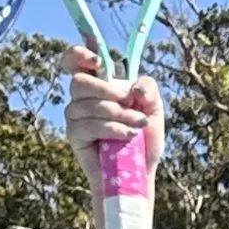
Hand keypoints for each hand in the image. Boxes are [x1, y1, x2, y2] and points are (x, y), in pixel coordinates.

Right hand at [65, 45, 162, 195]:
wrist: (139, 174)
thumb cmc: (144, 140)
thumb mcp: (153, 110)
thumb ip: (148, 89)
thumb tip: (134, 88)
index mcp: (98, 84)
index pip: (75, 60)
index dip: (79, 55)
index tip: (98, 62)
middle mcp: (82, 97)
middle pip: (80, 81)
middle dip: (108, 90)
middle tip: (129, 102)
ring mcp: (75, 115)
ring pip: (89, 104)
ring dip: (118, 114)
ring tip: (137, 126)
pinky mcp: (75, 135)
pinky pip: (89, 125)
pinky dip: (113, 129)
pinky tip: (127, 136)